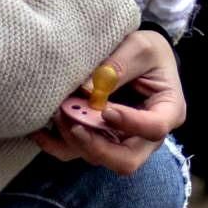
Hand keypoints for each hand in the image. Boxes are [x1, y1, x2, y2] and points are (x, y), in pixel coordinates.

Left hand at [35, 28, 184, 173]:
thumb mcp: (140, 46)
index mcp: (168, 111)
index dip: (130, 123)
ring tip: (58, 113)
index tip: (106, 109)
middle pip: (126, 160)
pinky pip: (76, 153)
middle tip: (75, 125)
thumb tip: (86, 89)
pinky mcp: (99, 140)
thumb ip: (118, 66)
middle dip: (97, 147)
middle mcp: (146, 136)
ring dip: (75, 141)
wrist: (140, 57)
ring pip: (98, 158)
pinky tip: (39, 131)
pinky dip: (56, 144)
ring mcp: (122, 142)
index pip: (154, 128)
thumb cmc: (147, 51)